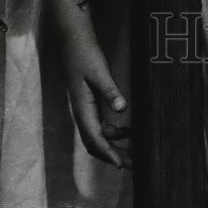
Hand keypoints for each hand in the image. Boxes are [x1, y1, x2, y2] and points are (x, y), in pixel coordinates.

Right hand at [62, 35, 129, 167]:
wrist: (73, 41)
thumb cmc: (85, 54)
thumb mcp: (100, 72)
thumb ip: (110, 90)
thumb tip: (122, 109)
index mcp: (82, 108)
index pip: (95, 138)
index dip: (108, 153)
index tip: (121, 166)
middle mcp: (81, 112)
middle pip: (96, 143)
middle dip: (113, 156)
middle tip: (133, 165)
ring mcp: (84, 109)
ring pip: (98, 136)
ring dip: (115, 146)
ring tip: (135, 151)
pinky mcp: (88, 103)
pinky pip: (100, 125)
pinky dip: (113, 132)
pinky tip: (127, 131)